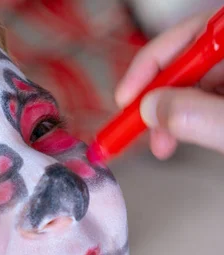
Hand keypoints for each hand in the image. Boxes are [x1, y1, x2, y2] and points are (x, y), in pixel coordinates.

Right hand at [115, 9, 223, 159]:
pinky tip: (175, 137)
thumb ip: (196, 114)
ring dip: (168, 115)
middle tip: (138, 126)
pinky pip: (205, 99)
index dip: (150, 66)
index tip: (126, 97)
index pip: (189, 35)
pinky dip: (186, 120)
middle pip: (187, 63)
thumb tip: (153, 108)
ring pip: (194, 84)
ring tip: (160, 142)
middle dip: (157, 98)